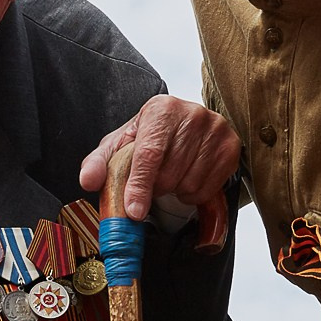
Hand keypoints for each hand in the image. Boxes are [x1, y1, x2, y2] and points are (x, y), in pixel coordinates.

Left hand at [80, 95, 239, 225]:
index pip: (149, 154)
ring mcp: (217, 129)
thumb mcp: (119, 147)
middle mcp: (193, 114)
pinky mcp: (231, 147)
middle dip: (156, 187)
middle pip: (169, 174)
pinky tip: (187, 178)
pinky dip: (193, 193)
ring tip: (171, 176)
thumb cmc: (148, 139)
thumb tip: (88, 181)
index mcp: (162, 109)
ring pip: (189, 184)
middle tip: (154, 180)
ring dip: (175, 191)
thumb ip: (99, 163)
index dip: (139, 186)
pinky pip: (208, 189)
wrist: (181, 129)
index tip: (134, 211)